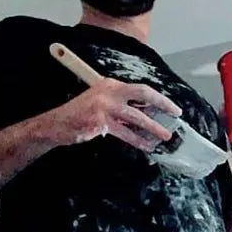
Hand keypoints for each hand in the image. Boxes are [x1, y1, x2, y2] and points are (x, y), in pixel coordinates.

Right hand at [47, 78, 181, 151]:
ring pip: (137, 117)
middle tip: (176, 114)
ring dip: (153, 128)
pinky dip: (137, 140)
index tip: (171, 107)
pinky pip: (125, 133)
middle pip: (143, 94)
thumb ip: (121, 107)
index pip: (140, 90)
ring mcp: (105, 106)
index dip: (158, 99)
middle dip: (162, 104)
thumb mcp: (101, 104)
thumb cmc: (79, 116)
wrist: (55, 125)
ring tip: (164, 137)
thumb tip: (146, 115)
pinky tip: (146, 146)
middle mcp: (109, 91)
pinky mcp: (100, 122)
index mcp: (110, 85)